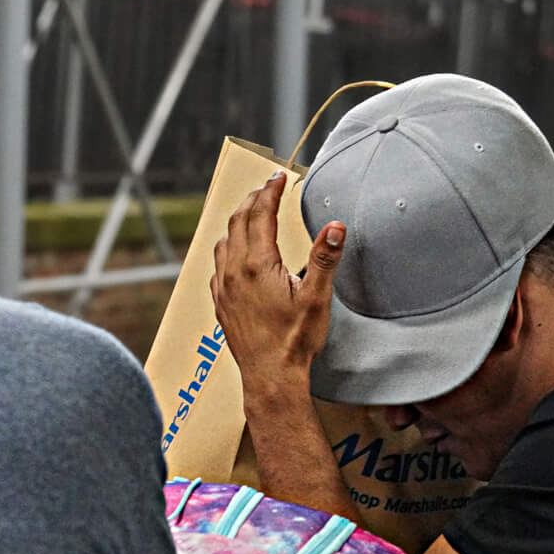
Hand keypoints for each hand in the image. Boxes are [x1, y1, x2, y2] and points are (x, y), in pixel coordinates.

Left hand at [211, 171, 345, 382]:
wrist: (270, 377)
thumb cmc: (295, 340)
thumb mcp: (317, 298)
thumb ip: (325, 259)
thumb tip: (336, 226)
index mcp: (258, 265)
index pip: (261, 213)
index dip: (271, 190)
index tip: (280, 176)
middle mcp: (234, 271)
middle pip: (238, 221)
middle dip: (253, 198)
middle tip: (268, 186)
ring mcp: (223, 287)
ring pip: (224, 241)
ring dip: (237, 220)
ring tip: (251, 211)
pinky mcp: (220, 303)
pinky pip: (217, 264)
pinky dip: (227, 246)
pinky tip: (235, 251)